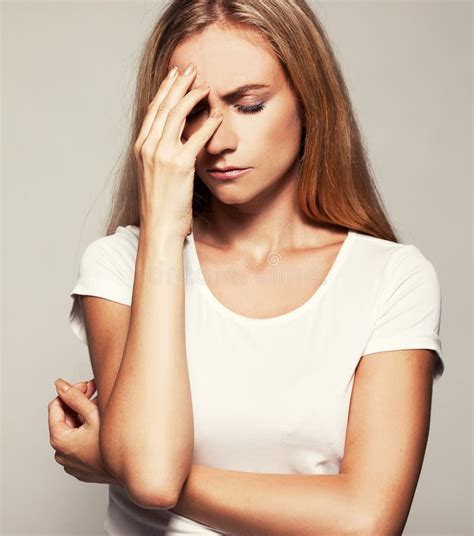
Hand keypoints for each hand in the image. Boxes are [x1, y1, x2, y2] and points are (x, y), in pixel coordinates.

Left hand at [48, 378, 115, 484]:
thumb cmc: (113, 444)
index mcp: (59, 440)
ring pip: (73, 431)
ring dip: (84, 417)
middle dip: (79, 404)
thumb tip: (59, 384)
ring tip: (102, 408)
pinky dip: (87, 433)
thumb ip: (74, 397)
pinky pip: (79, 445)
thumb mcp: (93, 414)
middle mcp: (60, 454)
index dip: (71, 393)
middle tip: (97, 392)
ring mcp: (70, 463)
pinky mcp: (81, 467)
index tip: (87, 386)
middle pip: (65, 419)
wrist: (131, 470)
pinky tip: (102, 426)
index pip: (56, 406)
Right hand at [134, 62, 222, 238]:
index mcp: (141, 148)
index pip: (153, 110)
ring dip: (192, 96)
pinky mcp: (179, 166)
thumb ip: (162, 156)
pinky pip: (196, 137)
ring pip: (176, 115)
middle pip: (164, 106)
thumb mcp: (155, 176)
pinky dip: (208, 123)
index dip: (165, 90)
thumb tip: (177, 145)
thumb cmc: (160, 207)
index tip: (175, 76)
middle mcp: (148, 147)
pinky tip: (218, 115)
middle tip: (191, 69)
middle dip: (178, 84)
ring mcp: (161, 155)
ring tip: (205, 86)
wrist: (159, 229)